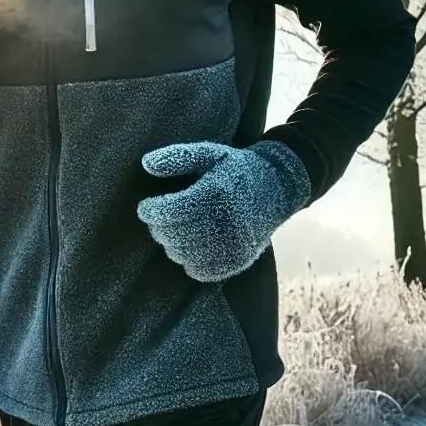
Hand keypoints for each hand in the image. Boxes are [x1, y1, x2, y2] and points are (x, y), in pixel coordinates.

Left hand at [137, 140, 311, 282]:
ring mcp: (233, 244)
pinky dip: (190, 261)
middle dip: (159, 227)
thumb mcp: (210, 154)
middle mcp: (224, 221)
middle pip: (172, 236)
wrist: (279, 187)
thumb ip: (178, 157)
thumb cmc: (237, 169)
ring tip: (178, 230)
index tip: (146, 206)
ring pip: (182, 255)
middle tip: (162, 218)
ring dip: (173, 244)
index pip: (168, 211)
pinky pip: (199, 271)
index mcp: (215, 193)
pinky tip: (193, 246)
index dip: (150, 211)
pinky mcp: (238, 260)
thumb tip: (146, 163)